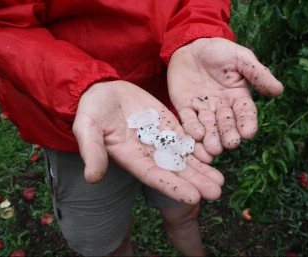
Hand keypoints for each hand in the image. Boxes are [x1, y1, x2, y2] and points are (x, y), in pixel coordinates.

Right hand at [73, 80, 224, 203]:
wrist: (103, 91)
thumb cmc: (92, 109)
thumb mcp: (87, 127)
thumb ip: (92, 151)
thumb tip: (92, 178)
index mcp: (131, 157)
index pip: (154, 176)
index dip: (173, 187)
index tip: (193, 198)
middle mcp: (149, 152)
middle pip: (175, 171)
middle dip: (195, 182)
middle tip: (217, 193)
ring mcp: (160, 138)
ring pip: (184, 156)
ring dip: (202, 168)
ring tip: (221, 180)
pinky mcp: (168, 124)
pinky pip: (186, 137)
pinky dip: (199, 146)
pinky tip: (215, 153)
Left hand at [167, 38, 283, 159]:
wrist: (190, 46)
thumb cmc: (219, 51)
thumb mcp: (240, 58)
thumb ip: (257, 73)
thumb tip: (278, 90)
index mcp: (237, 97)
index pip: (245, 113)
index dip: (247, 123)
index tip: (248, 133)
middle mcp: (221, 107)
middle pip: (226, 124)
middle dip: (228, 135)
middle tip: (230, 144)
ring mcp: (202, 109)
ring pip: (208, 127)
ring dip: (210, 138)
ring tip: (213, 149)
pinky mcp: (185, 108)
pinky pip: (188, 120)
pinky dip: (192, 128)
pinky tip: (196, 135)